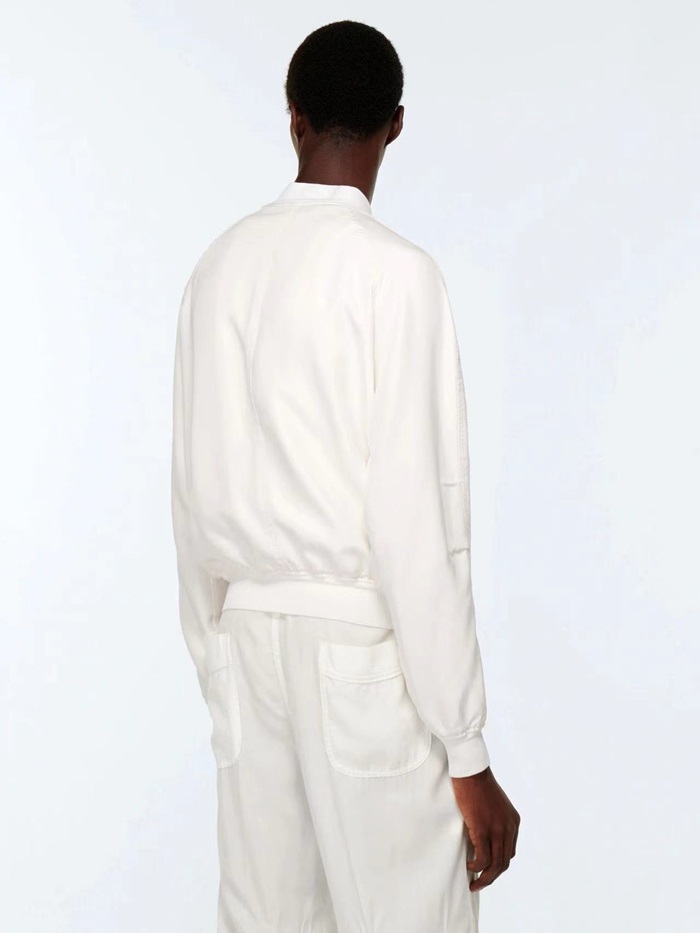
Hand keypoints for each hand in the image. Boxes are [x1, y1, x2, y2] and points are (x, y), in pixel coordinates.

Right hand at [451, 766, 519, 890]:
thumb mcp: (492, 804)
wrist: (471, 770)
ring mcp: (497, 829)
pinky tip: (469, 864)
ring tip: (474, 882)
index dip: (497, 864)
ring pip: (495, 865)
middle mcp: (509, 827)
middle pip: (504, 862)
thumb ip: (493, 820)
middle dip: (492, 877)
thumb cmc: (477, 783)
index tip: (485, 869)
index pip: (509, 851)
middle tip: (479, 883)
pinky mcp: (483, 829)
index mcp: (513, 822)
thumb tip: (482, 836)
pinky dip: (476, 866)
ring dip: (485, 878)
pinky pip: (483, 858)